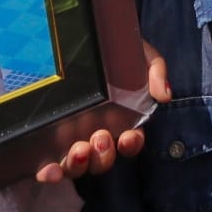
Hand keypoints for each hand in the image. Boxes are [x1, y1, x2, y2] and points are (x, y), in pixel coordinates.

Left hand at [35, 40, 170, 182]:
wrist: (83, 38)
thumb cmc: (115, 49)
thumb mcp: (140, 54)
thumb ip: (155, 71)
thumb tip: (164, 96)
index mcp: (120, 120)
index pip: (130, 142)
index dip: (131, 144)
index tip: (128, 137)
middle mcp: (96, 134)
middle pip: (103, 159)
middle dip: (104, 155)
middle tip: (100, 138)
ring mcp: (71, 140)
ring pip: (77, 166)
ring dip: (80, 164)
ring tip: (79, 150)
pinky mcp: (47, 143)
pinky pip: (50, 166)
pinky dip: (51, 173)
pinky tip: (50, 170)